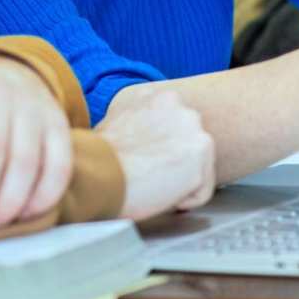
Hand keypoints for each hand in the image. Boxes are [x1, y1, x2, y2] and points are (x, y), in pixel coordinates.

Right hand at [97, 86, 215, 220]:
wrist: (98, 171)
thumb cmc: (100, 155)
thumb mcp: (119, 120)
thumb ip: (142, 121)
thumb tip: (143, 135)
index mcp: (164, 98)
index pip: (179, 132)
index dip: (163, 153)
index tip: (150, 162)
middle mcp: (184, 108)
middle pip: (191, 148)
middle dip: (176, 164)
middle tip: (151, 175)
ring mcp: (194, 131)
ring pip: (199, 170)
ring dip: (180, 183)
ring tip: (152, 185)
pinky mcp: (199, 157)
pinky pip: (200, 192)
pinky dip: (183, 200)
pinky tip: (160, 195)